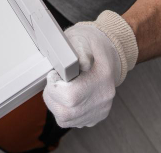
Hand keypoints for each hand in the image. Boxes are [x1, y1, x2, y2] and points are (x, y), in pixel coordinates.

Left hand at [42, 11, 137, 128]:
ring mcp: (100, 110)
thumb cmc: (91, 44)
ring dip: (54, 104)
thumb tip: (77, 65)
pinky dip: (62, 111)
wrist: (109, 52)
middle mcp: (104, 97)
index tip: (54, 75)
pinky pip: (71, 122)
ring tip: (58, 88)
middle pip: (66, 112)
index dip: (55, 87)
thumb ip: (78, 51)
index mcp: (103, 77)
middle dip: (51, 97)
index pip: (71, 96)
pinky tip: (65, 96)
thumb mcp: (82, 39)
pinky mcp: (95, 117)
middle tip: (53, 82)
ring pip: (66, 119)